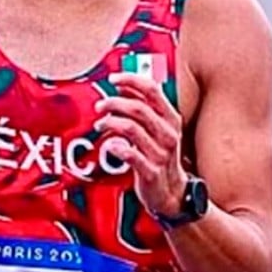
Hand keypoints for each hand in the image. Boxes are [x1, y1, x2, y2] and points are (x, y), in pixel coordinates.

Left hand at [96, 72, 187, 216]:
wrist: (171, 192)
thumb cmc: (161, 157)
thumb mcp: (158, 129)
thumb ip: (143, 107)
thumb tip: (122, 87)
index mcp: (170, 119)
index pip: (152, 90)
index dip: (131, 80)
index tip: (113, 78)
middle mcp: (168, 133)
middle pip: (138, 108)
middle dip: (114, 103)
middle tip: (100, 105)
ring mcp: (160, 153)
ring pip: (131, 128)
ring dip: (110, 123)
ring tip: (100, 125)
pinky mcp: (151, 172)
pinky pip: (130, 154)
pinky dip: (116, 147)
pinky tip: (108, 145)